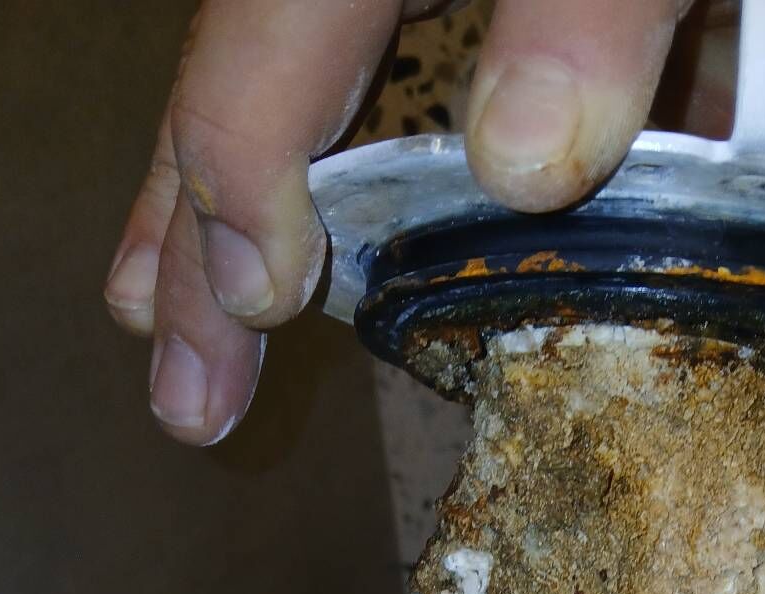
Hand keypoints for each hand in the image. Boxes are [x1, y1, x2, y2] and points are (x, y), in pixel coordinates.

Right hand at [106, 0, 701, 444]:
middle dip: (203, 241)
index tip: (258, 306)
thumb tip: (522, 164)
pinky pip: (463, 72)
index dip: (247, 176)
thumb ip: (586, 7)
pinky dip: (431, 171)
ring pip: (337, 87)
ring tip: (220, 321)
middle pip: (265, 86)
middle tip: (177, 385)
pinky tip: (436, 253)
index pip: (269, 39)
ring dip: (278, 211)